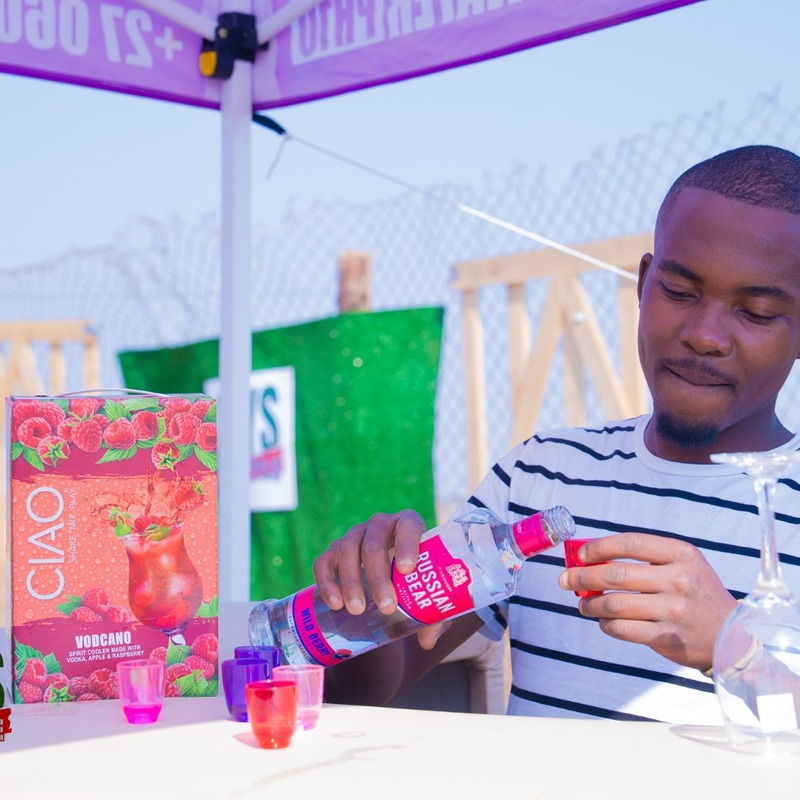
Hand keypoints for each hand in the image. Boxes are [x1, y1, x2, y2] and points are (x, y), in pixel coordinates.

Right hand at [312, 510, 426, 615]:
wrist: (391, 573)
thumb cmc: (416, 578)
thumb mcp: (429, 590)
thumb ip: (434, 613)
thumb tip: (427, 641)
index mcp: (408, 525)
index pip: (408, 526)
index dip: (407, 545)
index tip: (407, 570)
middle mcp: (380, 525)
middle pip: (375, 543)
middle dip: (378, 576)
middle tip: (386, 606)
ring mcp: (354, 535)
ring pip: (347, 550)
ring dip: (351, 581)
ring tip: (358, 610)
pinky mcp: (334, 550)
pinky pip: (324, 561)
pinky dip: (327, 582)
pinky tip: (336, 604)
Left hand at [557, 533, 736, 670]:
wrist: (731, 636)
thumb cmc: (696, 594)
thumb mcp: (683, 565)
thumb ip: (644, 558)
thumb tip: (591, 557)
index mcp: (681, 554)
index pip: (630, 542)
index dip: (599, 547)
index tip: (580, 554)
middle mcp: (679, 580)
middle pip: (615, 575)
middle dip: (582, 576)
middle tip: (565, 579)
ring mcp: (673, 610)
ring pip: (614, 605)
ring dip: (590, 604)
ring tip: (582, 604)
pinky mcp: (667, 637)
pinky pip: (623, 629)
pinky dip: (606, 624)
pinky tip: (603, 621)